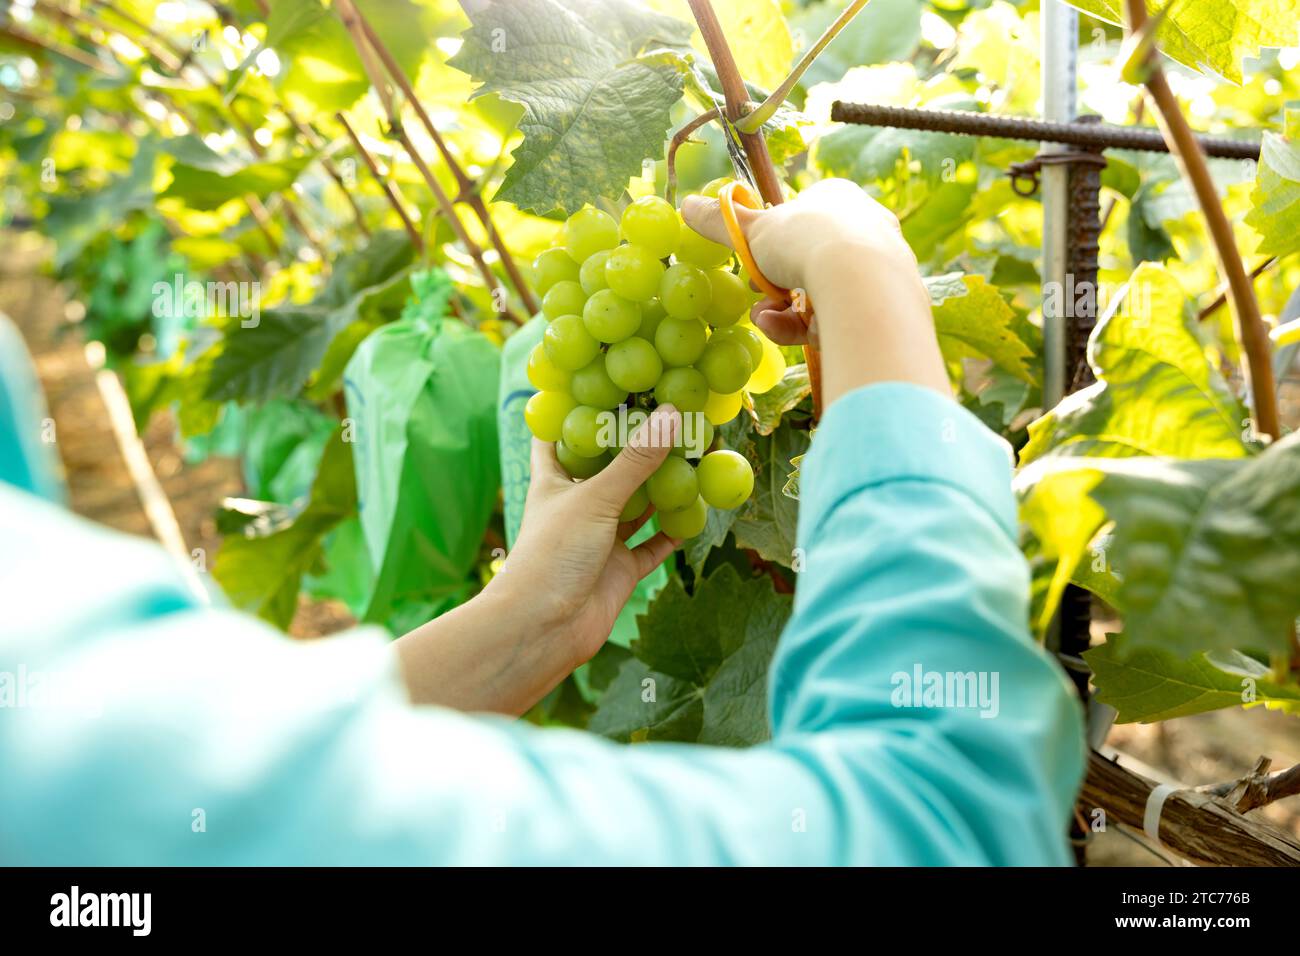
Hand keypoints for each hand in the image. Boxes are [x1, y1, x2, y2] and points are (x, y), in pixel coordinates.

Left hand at [394, 405, 680, 715]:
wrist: (544, 629)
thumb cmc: (553, 555)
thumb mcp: (595, 499)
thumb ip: (636, 461)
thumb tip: (671, 414)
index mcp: (554, 480)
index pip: (560, 434)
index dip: (576, 409)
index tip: (604, 383)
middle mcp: (578, 505)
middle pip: (610, 467)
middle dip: (638, 446)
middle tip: (673, 415)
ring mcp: (601, 538)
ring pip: (638, 505)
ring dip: (664, 486)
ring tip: (697, 455)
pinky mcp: (622, 569)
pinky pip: (654, 544)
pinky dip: (674, 530)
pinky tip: (699, 510)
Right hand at [682, 178, 948, 403]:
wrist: (861, 282)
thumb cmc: (806, 240)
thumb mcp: (752, 230)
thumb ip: (720, 221)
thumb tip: (686, 205)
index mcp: (839, 199)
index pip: (802, 217)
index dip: (774, 241)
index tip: (754, 258)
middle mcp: (866, 229)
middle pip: (808, 261)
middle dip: (774, 284)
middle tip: (760, 294)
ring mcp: (878, 271)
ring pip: (818, 295)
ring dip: (781, 310)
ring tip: (766, 318)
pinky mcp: (880, 310)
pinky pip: (832, 319)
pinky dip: (801, 327)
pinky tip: (782, 329)